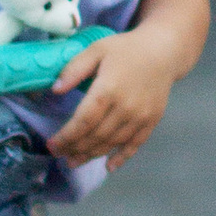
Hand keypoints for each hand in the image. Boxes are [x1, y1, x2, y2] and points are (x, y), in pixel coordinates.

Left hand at [44, 27, 180, 169]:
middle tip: (59, 154)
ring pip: (112, 143)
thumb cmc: (126, 49)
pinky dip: (121, 158)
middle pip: (96, 136)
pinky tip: (108, 167)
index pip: (83, 121)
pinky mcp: (152, 121)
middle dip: (74, 148)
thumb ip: (74, 69)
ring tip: (74, 160)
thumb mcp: (96, 50)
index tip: (51, 145)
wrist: (163, 51)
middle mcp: (126, 106)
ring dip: (91, 155)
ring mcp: (141, 116)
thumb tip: (55, 90)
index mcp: (109, 88)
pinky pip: (135, 145)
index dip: (66, 137)